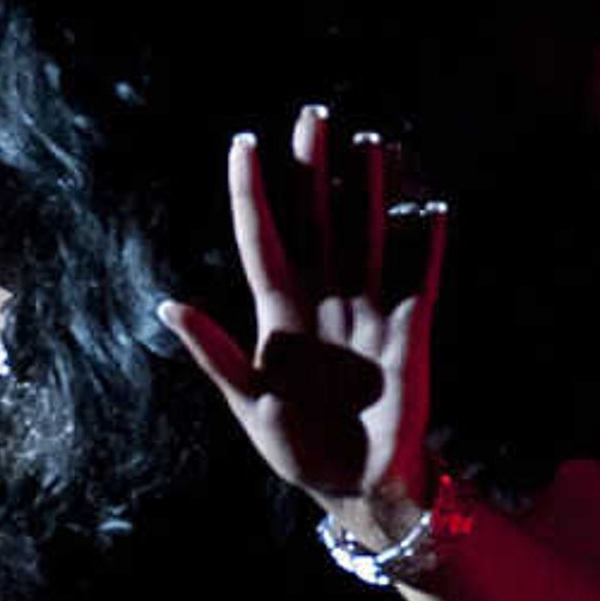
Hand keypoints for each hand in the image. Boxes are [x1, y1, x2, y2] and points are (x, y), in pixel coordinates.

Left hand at [159, 106, 448, 539]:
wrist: (353, 485)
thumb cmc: (295, 446)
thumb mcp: (248, 402)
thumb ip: (215, 353)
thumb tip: (168, 305)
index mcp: (277, 317)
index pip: (263, 240)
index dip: (254, 193)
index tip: (243, 144)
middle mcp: (323, 302)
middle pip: (317, 222)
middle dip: (313, 170)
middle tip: (311, 116)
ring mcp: (367, 312)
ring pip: (366, 237)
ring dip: (368, 192)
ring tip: (368, 142)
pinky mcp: (409, 333)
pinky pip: (418, 279)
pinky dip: (426, 245)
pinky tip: (431, 207)